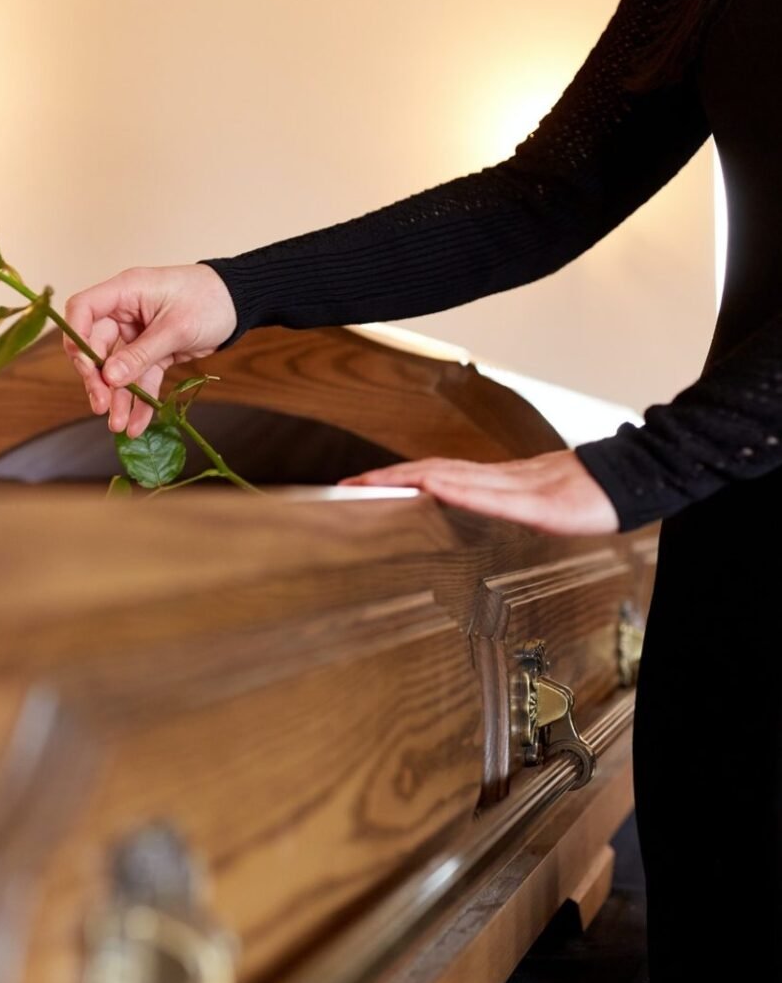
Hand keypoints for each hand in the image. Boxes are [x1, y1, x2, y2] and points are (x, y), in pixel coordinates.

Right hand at [63, 264, 236, 436]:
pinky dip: (139, 400)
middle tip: (101, 405)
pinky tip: (136, 424)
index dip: (76, 337)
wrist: (241, 304)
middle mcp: (125, 312)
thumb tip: (110, 377)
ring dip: (117, 397)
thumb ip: (142, 353)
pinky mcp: (154, 352)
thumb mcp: (177, 327)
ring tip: (118, 425)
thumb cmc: (210, 299)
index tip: (85, 367)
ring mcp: (138, 334)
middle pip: (96, 346)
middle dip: (97, 379)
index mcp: (126, 291)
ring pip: (117, 369)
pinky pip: (141, 378)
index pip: (83, 309)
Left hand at [339, 450, 619, 535]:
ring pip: (454, 476)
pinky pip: (492, 494)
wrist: (634, 480)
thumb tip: (469, 511)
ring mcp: (518, 487)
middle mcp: (499, 479)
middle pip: (433, 471)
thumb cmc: (589, 494)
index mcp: (496, 483)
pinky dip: (459, 488)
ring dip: (410, 479)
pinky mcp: (538, 502)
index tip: (361, 485)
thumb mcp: (537, 506)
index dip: (397, 478)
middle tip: (348, 484)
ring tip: (374, 483)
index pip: (436, 475)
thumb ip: (504, 506)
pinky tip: (435, 486)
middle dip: (388, 479)